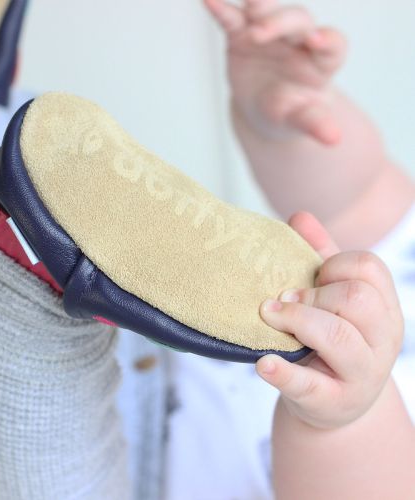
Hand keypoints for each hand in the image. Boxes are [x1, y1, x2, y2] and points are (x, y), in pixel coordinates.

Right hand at [204, 0, 346, 144]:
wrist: (265, 109)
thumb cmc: (289, 113)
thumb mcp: (300, 120)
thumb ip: (315, 124)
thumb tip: (334, 139)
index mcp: (321, 61)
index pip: (332, 45)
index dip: (327, 40)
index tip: (317, 41)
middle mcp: (299, 39)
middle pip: (298, 21)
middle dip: (280, 23)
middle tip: (260, 32)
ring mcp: (271, 34)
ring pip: (268, 11)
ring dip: (260, 3)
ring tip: (251, 3)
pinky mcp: (243, 34)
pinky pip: (233, 19)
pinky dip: (221, 11)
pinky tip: (208, 1)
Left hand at [256, 212, 403, 429]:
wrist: (336, 401)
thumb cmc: (331, 338)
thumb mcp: (331, 297)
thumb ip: (319, 256)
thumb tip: (299, 216)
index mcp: (383, 306)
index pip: (368, 268)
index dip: (333, 265)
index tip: (312, 278)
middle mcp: (382, 339)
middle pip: (356, 299)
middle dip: (313, 294)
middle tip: (282, 301)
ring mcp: (362, 373)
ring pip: (338, 336)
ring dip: (296, 321)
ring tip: (269, 317)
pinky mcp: (333, 402)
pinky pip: (309, 385)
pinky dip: (283, 372)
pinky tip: (263, 363)